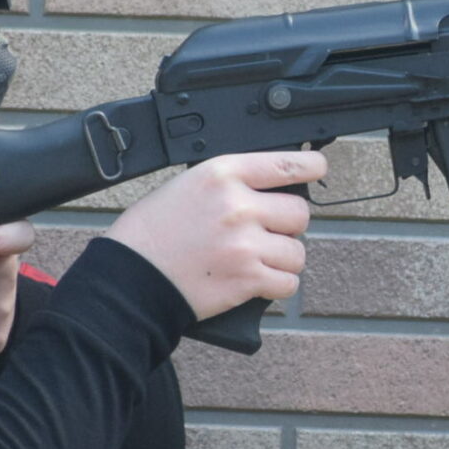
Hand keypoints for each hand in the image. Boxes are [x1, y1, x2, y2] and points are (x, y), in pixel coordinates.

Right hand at [107, 150, 324, 321]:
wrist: (130, 277)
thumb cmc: (153, 233)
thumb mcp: (187, 186)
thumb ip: (229, 184)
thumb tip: (268, 191)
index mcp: (222, 174)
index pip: (284, 163)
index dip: (310, 166)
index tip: (318, 167)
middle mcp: (238, 205)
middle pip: (300, 212)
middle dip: (287, 225)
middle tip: (265, 233)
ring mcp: (245, 244)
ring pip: (297, 251)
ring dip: (283, 259)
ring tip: (255, 260)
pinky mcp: (247, 279)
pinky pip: (289, 283)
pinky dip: (277, 285)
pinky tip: (256, 281)